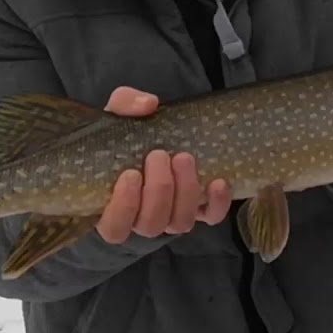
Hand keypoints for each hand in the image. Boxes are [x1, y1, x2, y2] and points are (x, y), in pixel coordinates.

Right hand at [94, 86, 231, 243]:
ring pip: (180, 223)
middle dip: (158, 190)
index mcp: (114, 204)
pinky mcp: (201, 209)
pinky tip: (218, 181)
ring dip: (184, 193)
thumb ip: (125, 104)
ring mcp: (173, 215)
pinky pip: (211, 216)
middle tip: (159, 155)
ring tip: (184, 158)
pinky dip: (217, 203)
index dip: (122, 209)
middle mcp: (144, 217)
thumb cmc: (130, 129)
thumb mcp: (120, 111)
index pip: (114, 228)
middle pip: (151, 225)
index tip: (130, 174)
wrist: (160, 129)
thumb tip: (148, 105)